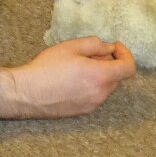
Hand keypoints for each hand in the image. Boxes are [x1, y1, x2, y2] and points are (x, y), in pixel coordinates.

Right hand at [0, 36, 135, 119]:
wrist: (26, 93)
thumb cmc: (46, 68)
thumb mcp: (70, 47)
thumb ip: (95, 44)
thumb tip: (108, 48)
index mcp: (101, 76)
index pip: (129, 68)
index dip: (125, 54)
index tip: (115, 47)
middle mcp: (101, 94)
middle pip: (117, 77)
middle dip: (109, 63)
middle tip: (89, 54)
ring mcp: (92, 105)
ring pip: (105, 86)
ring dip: (99, 75)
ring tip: (77, 66)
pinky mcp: (82, 112)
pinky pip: (95, 95)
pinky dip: (91, 85)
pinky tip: (71, 80)